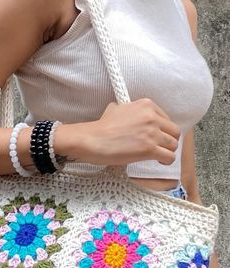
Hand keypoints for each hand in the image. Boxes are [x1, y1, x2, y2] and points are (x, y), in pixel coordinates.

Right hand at [60, 98, 180, 166]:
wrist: (93, 139)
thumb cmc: (101, 127)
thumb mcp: (116, 108)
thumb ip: (129, 110)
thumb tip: (128, 114)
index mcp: (146, 105)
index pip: (167, 119)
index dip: (163, 130)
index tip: (157, 137)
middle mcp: (152, 117)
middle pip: (174, 131)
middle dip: (168, 141)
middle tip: (160, 148)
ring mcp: (152, 133)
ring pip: (173, 145)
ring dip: (168, 151)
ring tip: (159, 156)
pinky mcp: (149, 149)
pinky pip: (169, 156)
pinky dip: (166, 161)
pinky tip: (160, 162)